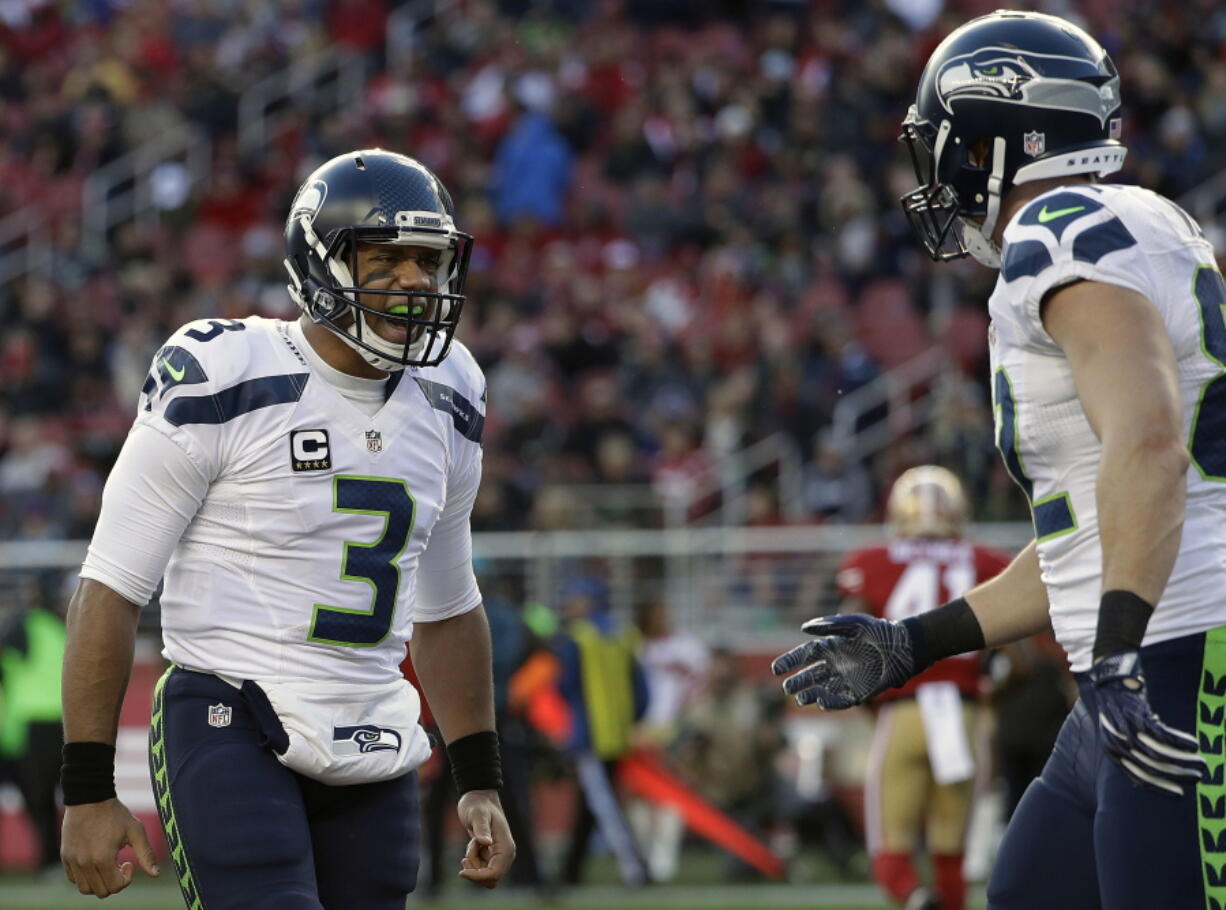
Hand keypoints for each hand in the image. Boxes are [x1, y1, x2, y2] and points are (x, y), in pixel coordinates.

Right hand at [61, 798, 159, 897]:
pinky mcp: (65, 856)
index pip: (115, 887)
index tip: (129, 863)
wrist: (89, 797)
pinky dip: (85, 877)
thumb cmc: (115, 813)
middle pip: (100, 892)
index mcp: (103, 858)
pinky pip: (73, 878)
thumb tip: (156, 874)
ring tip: (107, 864)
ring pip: (85, 888)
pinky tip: (95, 861)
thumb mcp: (135, 830)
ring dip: (99, 882)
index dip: (126, 880)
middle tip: (118, 865)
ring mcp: (72, 861)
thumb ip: (146, 854)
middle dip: (113, 883)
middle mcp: (85, 863)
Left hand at [455, 789, 515, 888]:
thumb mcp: (477, 814)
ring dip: (473, 864)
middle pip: (491, 880)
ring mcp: (499, 856)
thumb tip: (486, 843)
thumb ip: (481, 828)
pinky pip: (481, 870)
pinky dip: (473, 861)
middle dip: (475, 871)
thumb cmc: (477, 804)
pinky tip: (472, 845)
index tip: (461, 871)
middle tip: (465, 856)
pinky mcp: (492, 856)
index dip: (478, 876)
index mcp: (506, 846)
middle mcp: (506, 854)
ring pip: (484, 876)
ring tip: (471, 844)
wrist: (478, 799)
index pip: (495, 873)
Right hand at [771, 614, 916, 708]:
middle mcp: (836, 664)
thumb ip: (828, 626)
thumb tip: (803, 629)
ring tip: (800, 699)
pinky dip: (830, 703)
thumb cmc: (879, 631)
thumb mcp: (853, 624)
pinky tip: (820, 703)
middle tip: (786, 688)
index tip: (776, 669)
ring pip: (823, 689)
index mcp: (832, 646)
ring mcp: (847, 679)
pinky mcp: (860, 692)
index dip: (790, 661)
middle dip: (798, 681)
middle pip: (811, 675)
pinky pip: (841, 700)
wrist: (904, 648)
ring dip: (811, 694)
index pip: (805, 655)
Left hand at [1090, 650, 1206, 795]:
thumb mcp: (1120, 733)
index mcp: (1113, 751)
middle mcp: (1119, 744)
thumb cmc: (1118, 708)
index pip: (1138, 777)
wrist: (1108, 680)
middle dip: (1177, 776)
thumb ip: (1133, 750)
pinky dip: (1180, 741)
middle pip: (1151, 768)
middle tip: (1197, 778)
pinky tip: (1194, 744)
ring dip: (1183, 760)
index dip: (1160, 788)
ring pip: (1159, 754)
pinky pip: (1163, 735)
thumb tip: (1157, 769)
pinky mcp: (1138, 716)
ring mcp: (1128, 730)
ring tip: (1201, 762)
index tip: (1179, 794)